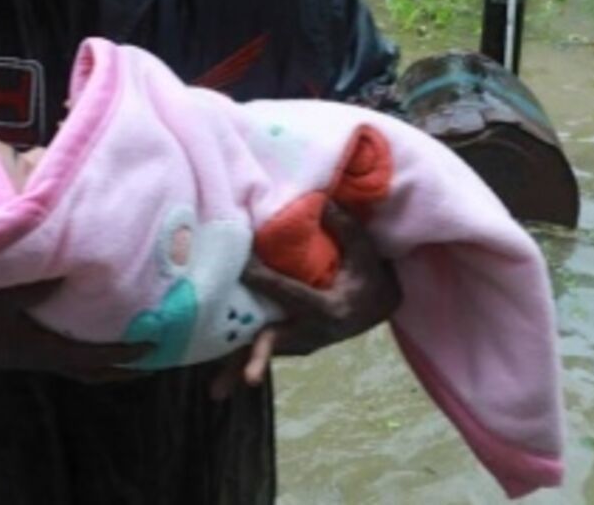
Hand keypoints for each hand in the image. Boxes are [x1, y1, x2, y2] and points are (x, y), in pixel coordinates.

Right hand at [0, 280, 149, 382]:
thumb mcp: (0, 302)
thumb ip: (31, 289)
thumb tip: (66, 273)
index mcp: (47, 350)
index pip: (96, 357)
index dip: (125, 354)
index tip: (152, 346)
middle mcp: (48, 359)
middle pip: (96, 373)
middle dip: (125, 370)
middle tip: (153, 361)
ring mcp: (39, 360)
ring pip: (83, 372)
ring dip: (109, 369)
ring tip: (130, 360)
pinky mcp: (30, 356)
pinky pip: (69, 363)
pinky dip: (89, 360)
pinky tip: (91, 346)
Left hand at [208, 203, 398, 401]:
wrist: (377, 307)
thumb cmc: (369, 275)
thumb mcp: (367, 252)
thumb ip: (347, 228)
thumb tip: (321, 200)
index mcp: (331, 310)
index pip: (292, 294)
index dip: (265, 280)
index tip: (240, 267)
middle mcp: (313, 333)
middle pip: (278, 340)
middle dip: (259, 357)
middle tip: (248, 378)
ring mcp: (299, 342)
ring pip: (263, 351)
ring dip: (238, 369)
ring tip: (217, 392)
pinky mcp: (287, 344)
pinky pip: (259, 350)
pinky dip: (237, 363)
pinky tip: (217, 385)